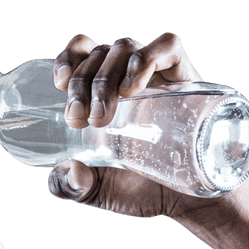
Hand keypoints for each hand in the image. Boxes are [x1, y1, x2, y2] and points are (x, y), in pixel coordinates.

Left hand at [47, 32, 224, 220]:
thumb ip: (70, 186)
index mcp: (102, 93)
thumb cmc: (142, 189)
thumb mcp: (96, 191)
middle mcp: (127, 78)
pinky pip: (167, 47)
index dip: (68, 58)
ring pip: (124, 47)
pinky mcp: (185, 77)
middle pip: (99, 53)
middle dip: (81, 84)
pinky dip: (145, 59)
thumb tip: (66, 170)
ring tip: (102, 117)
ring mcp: (156, 76)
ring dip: (105, 77)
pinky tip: (132, 88)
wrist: (187, 201)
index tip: (61, 84)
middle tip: (79, 121)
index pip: (83, 52)